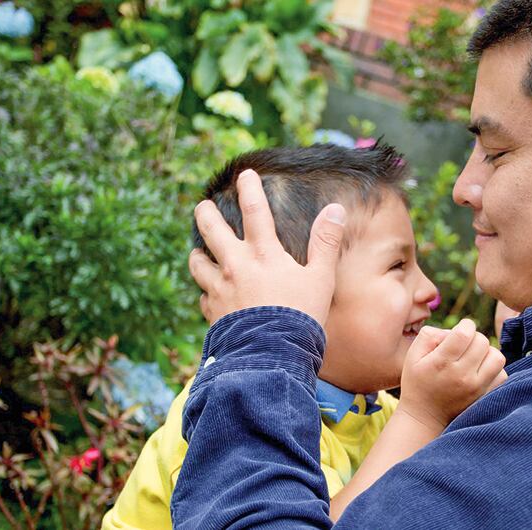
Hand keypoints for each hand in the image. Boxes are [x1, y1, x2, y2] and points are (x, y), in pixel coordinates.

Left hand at [188, 169, 346, 325]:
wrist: (271, 355)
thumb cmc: (300, 316)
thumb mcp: (321, 278)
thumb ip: (325, 243)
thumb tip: (335, 209)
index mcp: (263, 254)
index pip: (255, 211)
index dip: (249, 189)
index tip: (244, 174)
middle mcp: (235, 266)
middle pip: (212, 230)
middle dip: (205, 213)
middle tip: (202, 205)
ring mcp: (219, 289)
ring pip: (197, 262)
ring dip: (197, 254)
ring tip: (197, 251)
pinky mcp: (212, 313)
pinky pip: (203, 297)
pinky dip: (205, 293)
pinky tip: (209, 294)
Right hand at [396, 319, 507, 431]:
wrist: (424, 417)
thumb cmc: (417, 382)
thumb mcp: (413, 356)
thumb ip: (430, 335)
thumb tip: (453, 331)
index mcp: (441, 363)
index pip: (465, 333)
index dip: (465, 325)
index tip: (460, 331)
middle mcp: (461, 375)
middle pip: (482, 341)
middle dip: (474, 338)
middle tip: (464, 345)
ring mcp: (476, 388)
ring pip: (497, 356)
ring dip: (487, 352)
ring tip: (474, 357)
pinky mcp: (485, 396)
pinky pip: (502, 374)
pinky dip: (494, 368)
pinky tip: (480, 370)